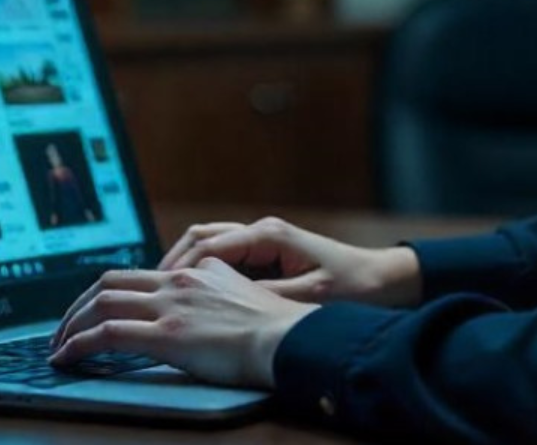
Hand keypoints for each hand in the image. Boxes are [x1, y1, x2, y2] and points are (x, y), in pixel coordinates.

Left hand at [48, 258, 315, 387]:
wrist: (289, 339)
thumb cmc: (276, 328)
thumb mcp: (241, 295)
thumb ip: (214, 293)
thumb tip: (199, 308)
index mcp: (195, 271)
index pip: (137, 274)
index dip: (107, 293)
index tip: (94, 311)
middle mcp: (178, 282)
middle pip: (109, 282)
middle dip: (77, 306)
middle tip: (63, 329)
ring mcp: (170, 306)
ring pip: (101, 303)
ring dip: (71, 325)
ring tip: (58, 346)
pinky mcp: (167, 334)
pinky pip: (108, 335)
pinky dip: (79, 344)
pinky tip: (67, 358)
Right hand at [159, 216, 421, 307]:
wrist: (384, 280)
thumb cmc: (353, 286)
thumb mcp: (310, 296)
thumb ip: (268, 297)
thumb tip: (228, 304)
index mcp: (268, 235)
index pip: (209, 245)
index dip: (181, 268)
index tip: (161, 289)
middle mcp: (261, 232)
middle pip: (201, 237)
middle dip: (174, 262)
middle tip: (153, 289)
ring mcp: (263, 241)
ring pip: (209, 243)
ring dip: (186, 264)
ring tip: (165, 291)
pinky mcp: (266, 254)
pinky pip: (224, 256)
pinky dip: (203, 269)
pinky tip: (194, 294)